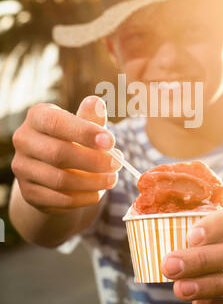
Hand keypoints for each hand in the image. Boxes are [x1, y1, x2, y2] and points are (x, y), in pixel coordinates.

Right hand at [11, 96, 121, 214]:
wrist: (54, 168)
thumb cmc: (73, 139)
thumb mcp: (83, 124)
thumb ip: (91, 117)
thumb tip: (97, 103)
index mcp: (37, 117)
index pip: (57, 123)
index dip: (84, 132)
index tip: (111, 141)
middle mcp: (24, 140)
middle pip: (58, 154)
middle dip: (94, 161)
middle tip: (117, 163)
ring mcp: (23, 168)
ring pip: (60, 180)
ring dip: (92, 182)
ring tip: (112, 179)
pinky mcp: (29, 193)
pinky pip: (59, 199)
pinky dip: (83, 198)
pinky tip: (98, 192)